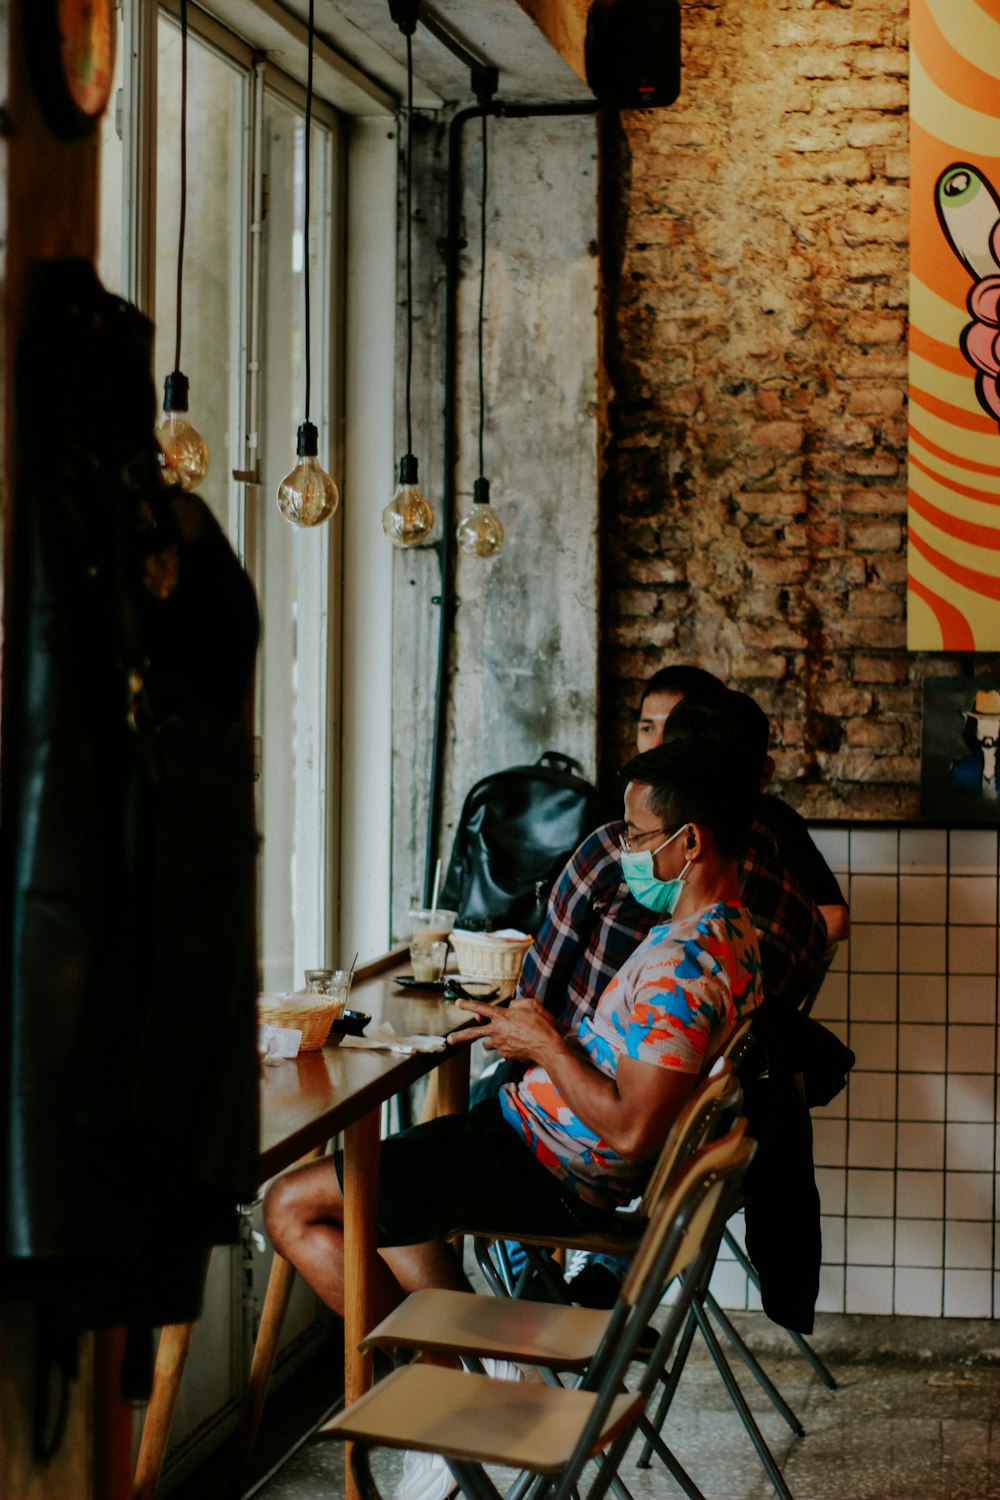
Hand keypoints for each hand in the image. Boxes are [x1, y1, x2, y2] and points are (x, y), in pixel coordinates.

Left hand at [448, 995, 562, 1062]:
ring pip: (488, 1044)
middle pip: (473, 1034)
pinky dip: (505, 1047)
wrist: (549, 1047)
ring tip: (496, 1038)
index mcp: (502, 1017)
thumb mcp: (532, 1005)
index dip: (468, 1005)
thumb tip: (510, 1008)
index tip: (458, 1003)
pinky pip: (502, 1051)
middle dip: (460, 1036)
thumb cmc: (542, 1025)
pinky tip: (516, 1044)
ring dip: (490, 1040)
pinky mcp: (507, 1055)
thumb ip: (517, 1004)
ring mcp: (501, 1045)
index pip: (481, 1008)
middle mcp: (497, 1032)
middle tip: (450, 1039)